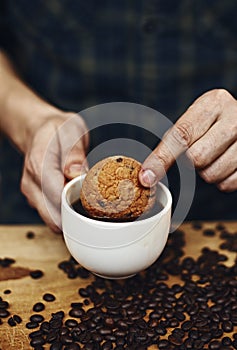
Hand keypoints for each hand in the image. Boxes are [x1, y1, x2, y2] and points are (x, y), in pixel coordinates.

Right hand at [20, 112, 88, 231]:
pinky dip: (67, 214)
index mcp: (40, 164)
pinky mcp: (37, 199)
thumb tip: (77, 174)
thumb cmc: (56, 130)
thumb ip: (74, 152)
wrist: (40, 130)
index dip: (75, 205)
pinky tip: (76, 201)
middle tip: (93, 206)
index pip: (55, 195)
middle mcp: (32, 182)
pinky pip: (53, 216)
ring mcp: (33, 193)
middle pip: (52, 215)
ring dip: (71, 216)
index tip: (91, 204)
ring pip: (53, 219)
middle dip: (75, 216)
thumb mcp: (70, 130)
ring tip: (85, 200)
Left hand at [139, 89, 236, 191]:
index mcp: (213, 103)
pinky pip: (228, 184)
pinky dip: (222, 180)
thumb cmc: (214, 122)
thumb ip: (174, 141)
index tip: (146, 177)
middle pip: (196, 158)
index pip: (181, 135)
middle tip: (199, 151)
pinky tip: (226, 165)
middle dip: (191, 162)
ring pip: (212, 174)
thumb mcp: (196, 119)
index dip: (162, 159)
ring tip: (215, 156)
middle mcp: (235, 118)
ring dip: (206, 172)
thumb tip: (147, 174)